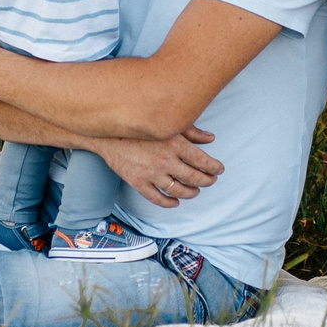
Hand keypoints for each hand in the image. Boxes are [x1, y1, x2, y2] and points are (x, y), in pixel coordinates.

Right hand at [98, 129, 222, 207]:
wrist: (107, 132)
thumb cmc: (140, 125)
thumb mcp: (167, 123)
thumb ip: (191, 131)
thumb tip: (211, 139)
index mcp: (175, 143)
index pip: (203, 161)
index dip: (215, 168)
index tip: (219, 169)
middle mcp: (165, 160)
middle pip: (194, 177)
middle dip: (207, 181)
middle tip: (211, 180)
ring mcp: (151, 173)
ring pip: (178, 190)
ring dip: (191, 193)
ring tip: (195, 191)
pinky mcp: (138, 182)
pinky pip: (157, 198)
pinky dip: (169, 203)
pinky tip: (175, 201)